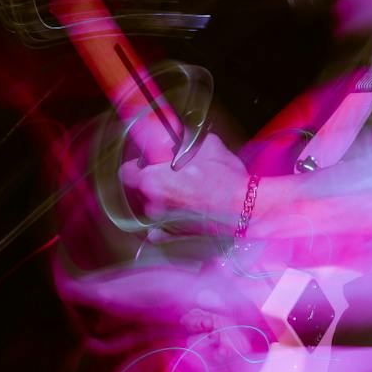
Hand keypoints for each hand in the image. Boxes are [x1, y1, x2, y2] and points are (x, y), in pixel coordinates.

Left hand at [119, 132, 248, 238]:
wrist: (245, 208)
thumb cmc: (226, 178)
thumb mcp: (209, 147)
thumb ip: (189, 141)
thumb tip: (183, 136)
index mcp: (153, 180)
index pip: (126, 172)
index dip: (136, 166)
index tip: (147, 163)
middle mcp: (151, 203)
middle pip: (136, 190)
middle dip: (148, 182)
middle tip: (166, 176)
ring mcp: (161, 222)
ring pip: (146, 209)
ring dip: (156, 200)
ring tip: (176, 194)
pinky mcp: (173, 235)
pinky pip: (156, 232)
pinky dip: (159, 226)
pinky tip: (170, 217)